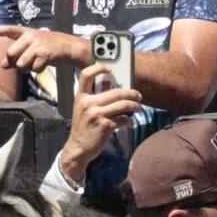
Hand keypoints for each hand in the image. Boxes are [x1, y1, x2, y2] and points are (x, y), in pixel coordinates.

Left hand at [0, 25, 88, 71]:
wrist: (70, 47)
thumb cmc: (50, 47)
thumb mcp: (34, 46)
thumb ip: (18, 53)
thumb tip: (3, 65)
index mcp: (27, 32)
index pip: (10, 29)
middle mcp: (31, 36)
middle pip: (10, 53)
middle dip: (14, 62)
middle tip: (22, 65)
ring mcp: (38, 45)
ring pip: (20, 63)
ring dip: (26, 68)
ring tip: (34, 64)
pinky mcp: (45, 54)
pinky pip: (33, 68)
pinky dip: (37, 70)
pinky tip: (43, 65)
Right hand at [59, 64, 143, 183]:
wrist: (78, 148)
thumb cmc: (83, 128)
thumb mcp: (83, 110)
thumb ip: (94, 98)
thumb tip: (117, 91)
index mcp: (81, 97)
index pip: (86, 75)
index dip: (99, 68)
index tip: (110, 69)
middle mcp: (88, 103)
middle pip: (116, 91)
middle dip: (132, 93)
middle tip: (138, 96)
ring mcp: (96, 114)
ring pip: (124, 104)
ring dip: (135, 106)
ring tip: (138, 107)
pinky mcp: (105, 125)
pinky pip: (124, 118)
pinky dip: (129, 121)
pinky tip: (129, 122)